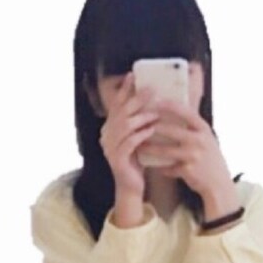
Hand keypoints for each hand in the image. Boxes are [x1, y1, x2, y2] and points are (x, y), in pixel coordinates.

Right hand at [98, 75, 160, 202]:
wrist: (131, 188)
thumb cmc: (137, 162)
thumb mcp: (137, 139)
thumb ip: (139, 123)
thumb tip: (152, 104)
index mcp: (110, 128)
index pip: (116, 104)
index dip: (124, 90)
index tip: (133, 75)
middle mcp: (106, 135)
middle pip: (121, 112)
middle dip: (136, 100)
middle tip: (151, 90)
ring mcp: (110, 147)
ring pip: (124, 126)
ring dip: (141, 117)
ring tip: (155, 111)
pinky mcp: (117, 159)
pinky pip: (129, 143)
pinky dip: (141, 135)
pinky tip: (152, 130)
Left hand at [143, 100, 236, 215]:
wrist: (219, 184)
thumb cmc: (211, 159)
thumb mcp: (207, 139)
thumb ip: (194, 127)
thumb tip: (176, 110)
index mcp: (204, 130)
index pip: (185, 112)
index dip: (169, 106)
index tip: (156, 101)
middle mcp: (199, 141)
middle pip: (171, 130)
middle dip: (153, 127)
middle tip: (140, 124)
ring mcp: (193, 156)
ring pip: (165, 150)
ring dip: (150, 148)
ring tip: (138, 146)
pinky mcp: (188, 170)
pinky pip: (169, 167)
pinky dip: (160, 167)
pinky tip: (151, 166)